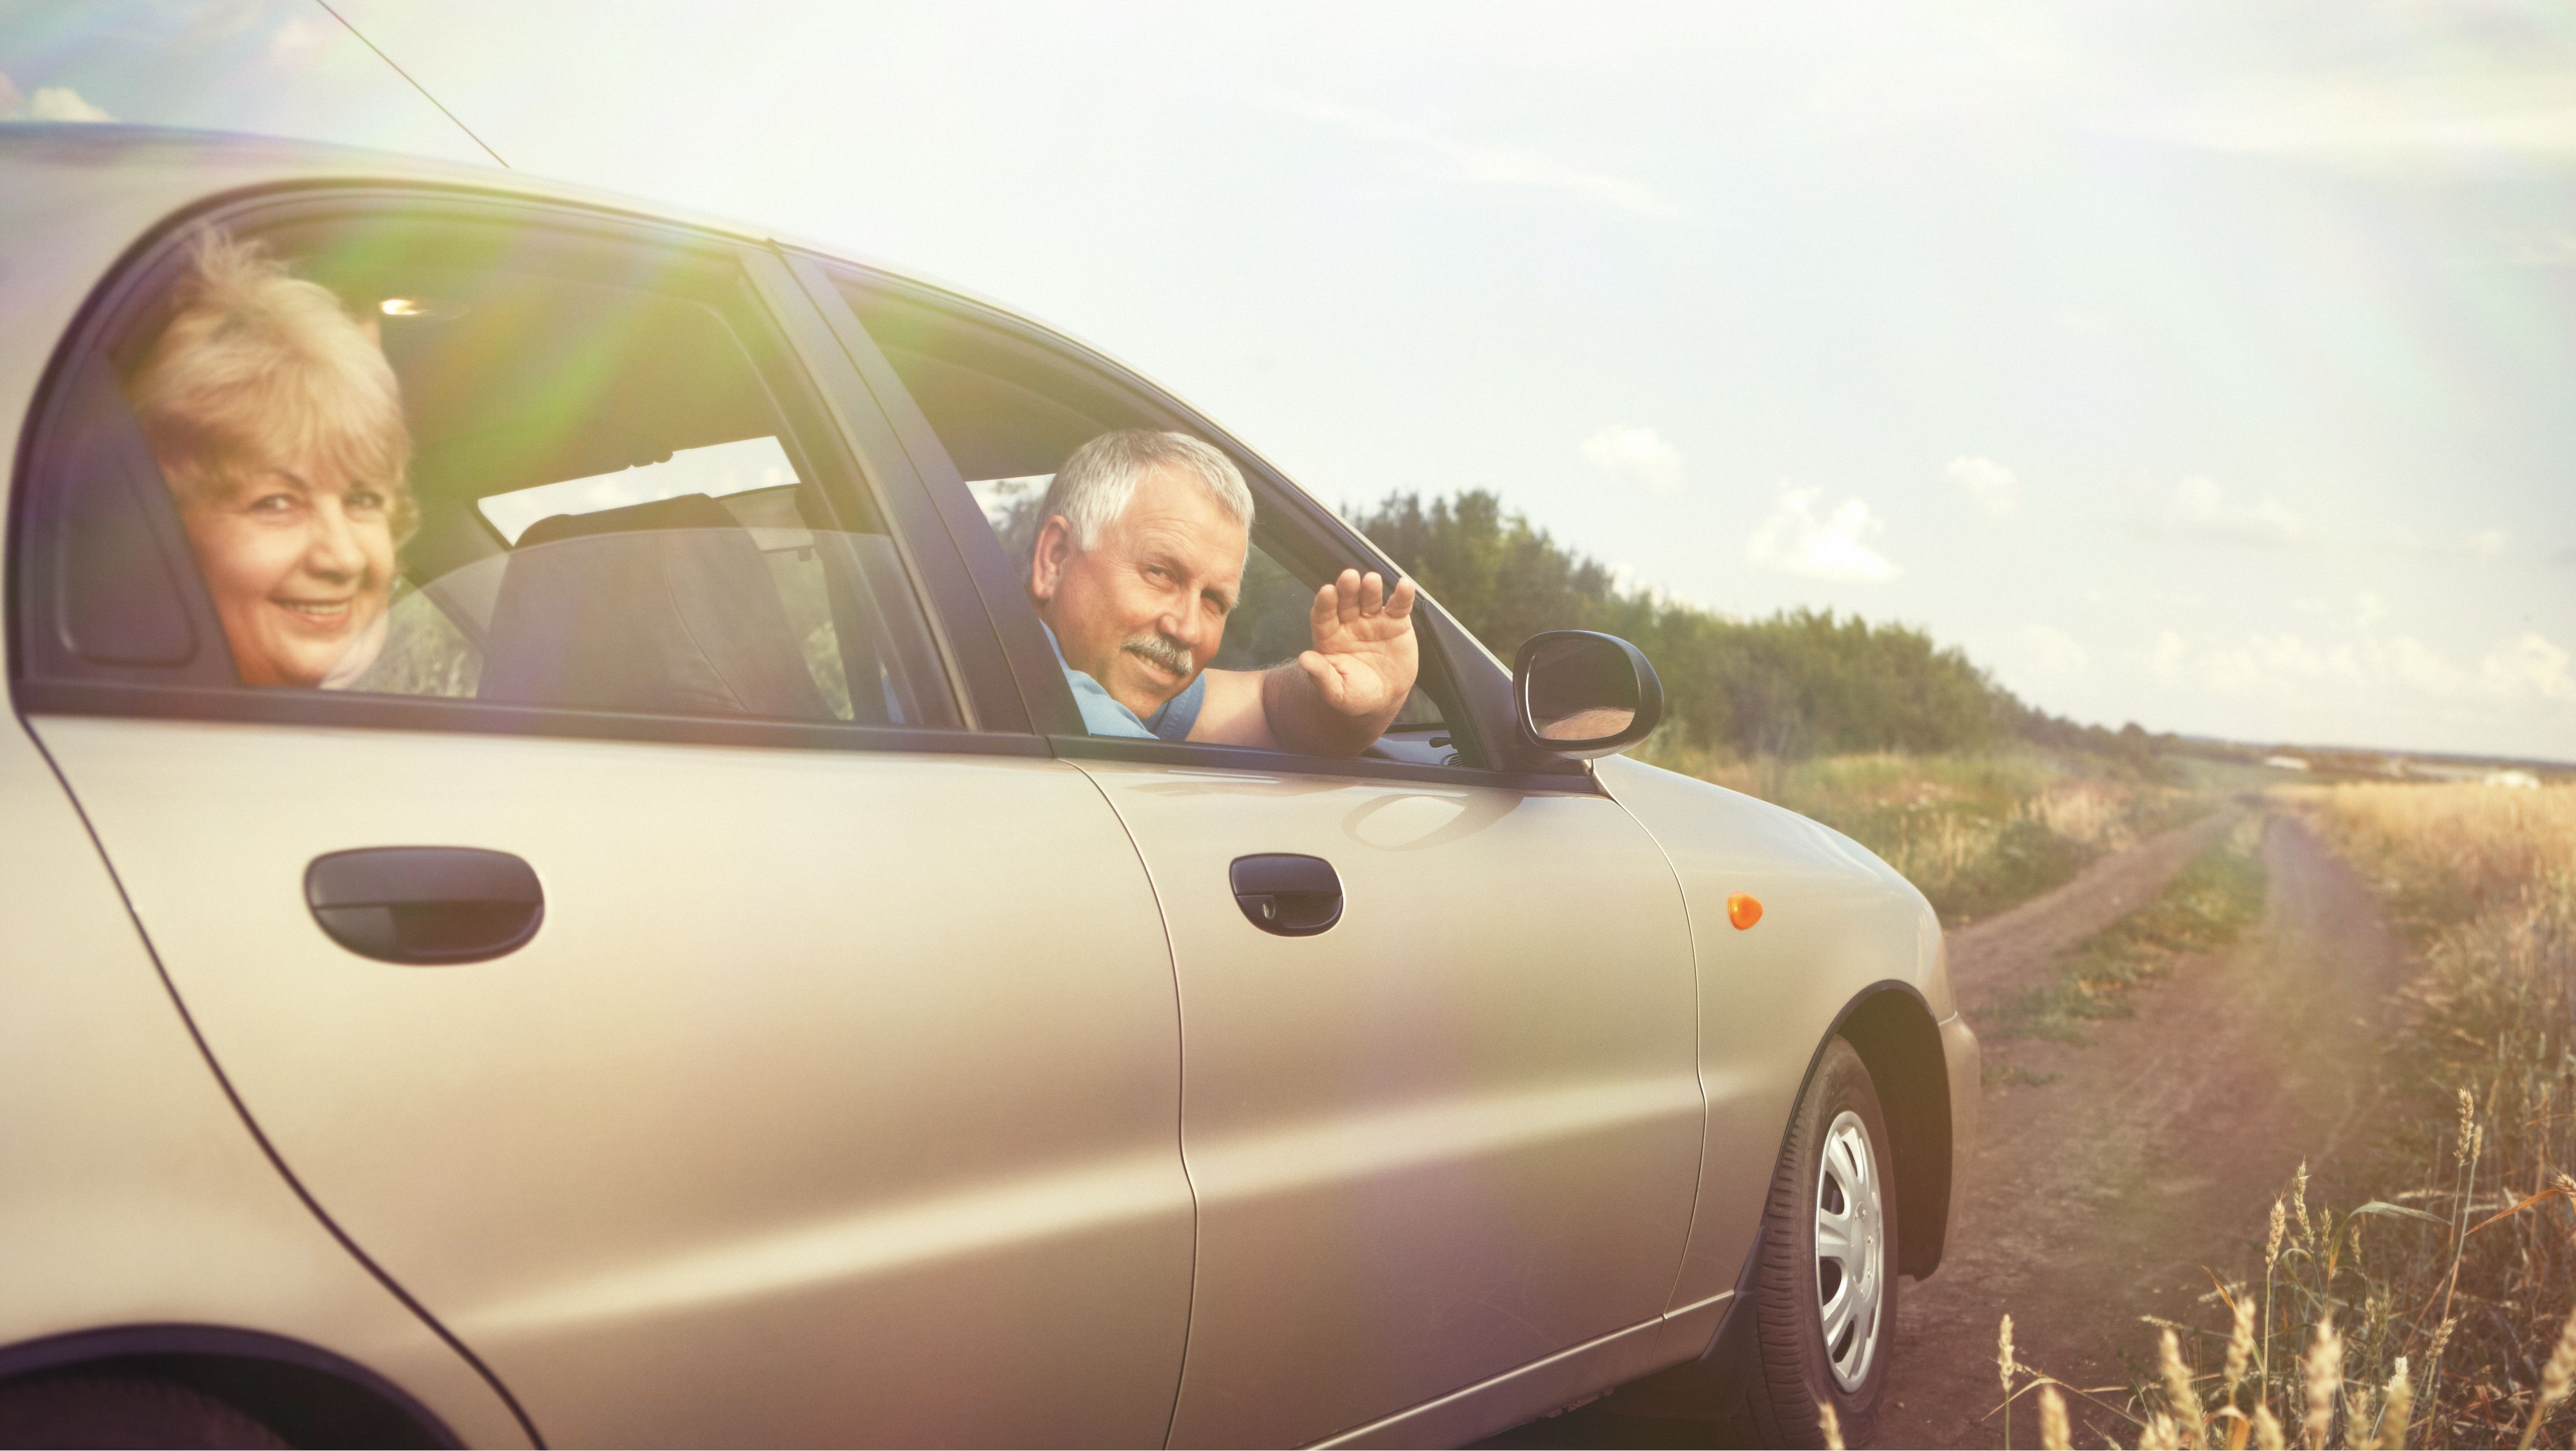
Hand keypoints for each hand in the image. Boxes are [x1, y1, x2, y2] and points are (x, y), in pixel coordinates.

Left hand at [1297, 568, 1418, 721]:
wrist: (1383, 698)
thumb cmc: (1354, 694)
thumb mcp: (1336, 691)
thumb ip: (1321, 675)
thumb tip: (1304, 660)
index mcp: (1329, 636)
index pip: (1323, 615)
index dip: (1325, 603)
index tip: (1327, 591)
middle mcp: (1349, 622)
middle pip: (1347, 601)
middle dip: (1347, 589)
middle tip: (1349, 577)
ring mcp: (1373, 620)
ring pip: (1371, 599)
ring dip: (1371, 588)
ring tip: (1372, 580)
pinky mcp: (1396, 623)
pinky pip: (1399, 606)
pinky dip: (1403, 595)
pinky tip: (1405, 585)